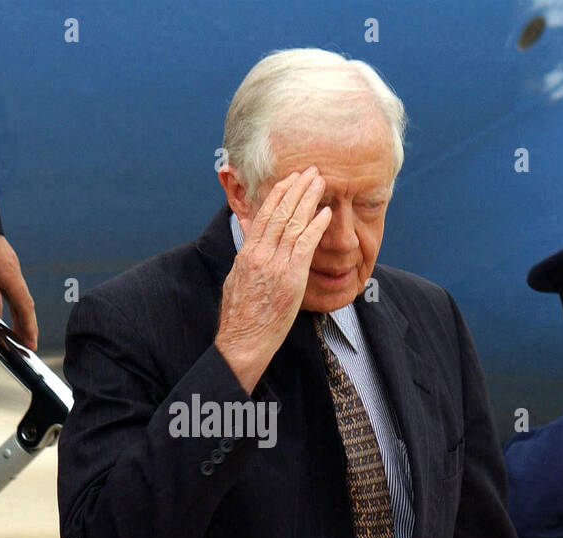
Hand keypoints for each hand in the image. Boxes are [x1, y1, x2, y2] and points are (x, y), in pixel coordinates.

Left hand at [0, 234, 37, 348]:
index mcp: (8, 272)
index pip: (23, 305)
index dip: (29, 326)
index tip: (31, 344)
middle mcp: (10, 271)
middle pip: (22, 303)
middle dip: (25, 325)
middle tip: (27, 346)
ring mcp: (4, 267)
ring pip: (12, 297)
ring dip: (13, 316)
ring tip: (12, 335)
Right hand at [215, 167, 332, 392]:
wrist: (243, 340)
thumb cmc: (240, 317)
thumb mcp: (236, 280)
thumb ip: (245, 260)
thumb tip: (248, 247)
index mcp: (246, 253)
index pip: (263, 215)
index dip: (278, 194)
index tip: (289, 180)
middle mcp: (260, 254)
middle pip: (280, 212)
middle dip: (296, 188)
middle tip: (310, 171)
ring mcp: (275, 265)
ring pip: (293, 223)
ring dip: (309, 199)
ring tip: (321, 182)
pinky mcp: (291, 278)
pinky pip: (306, 245)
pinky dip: (316, 226)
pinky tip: (326, 213)